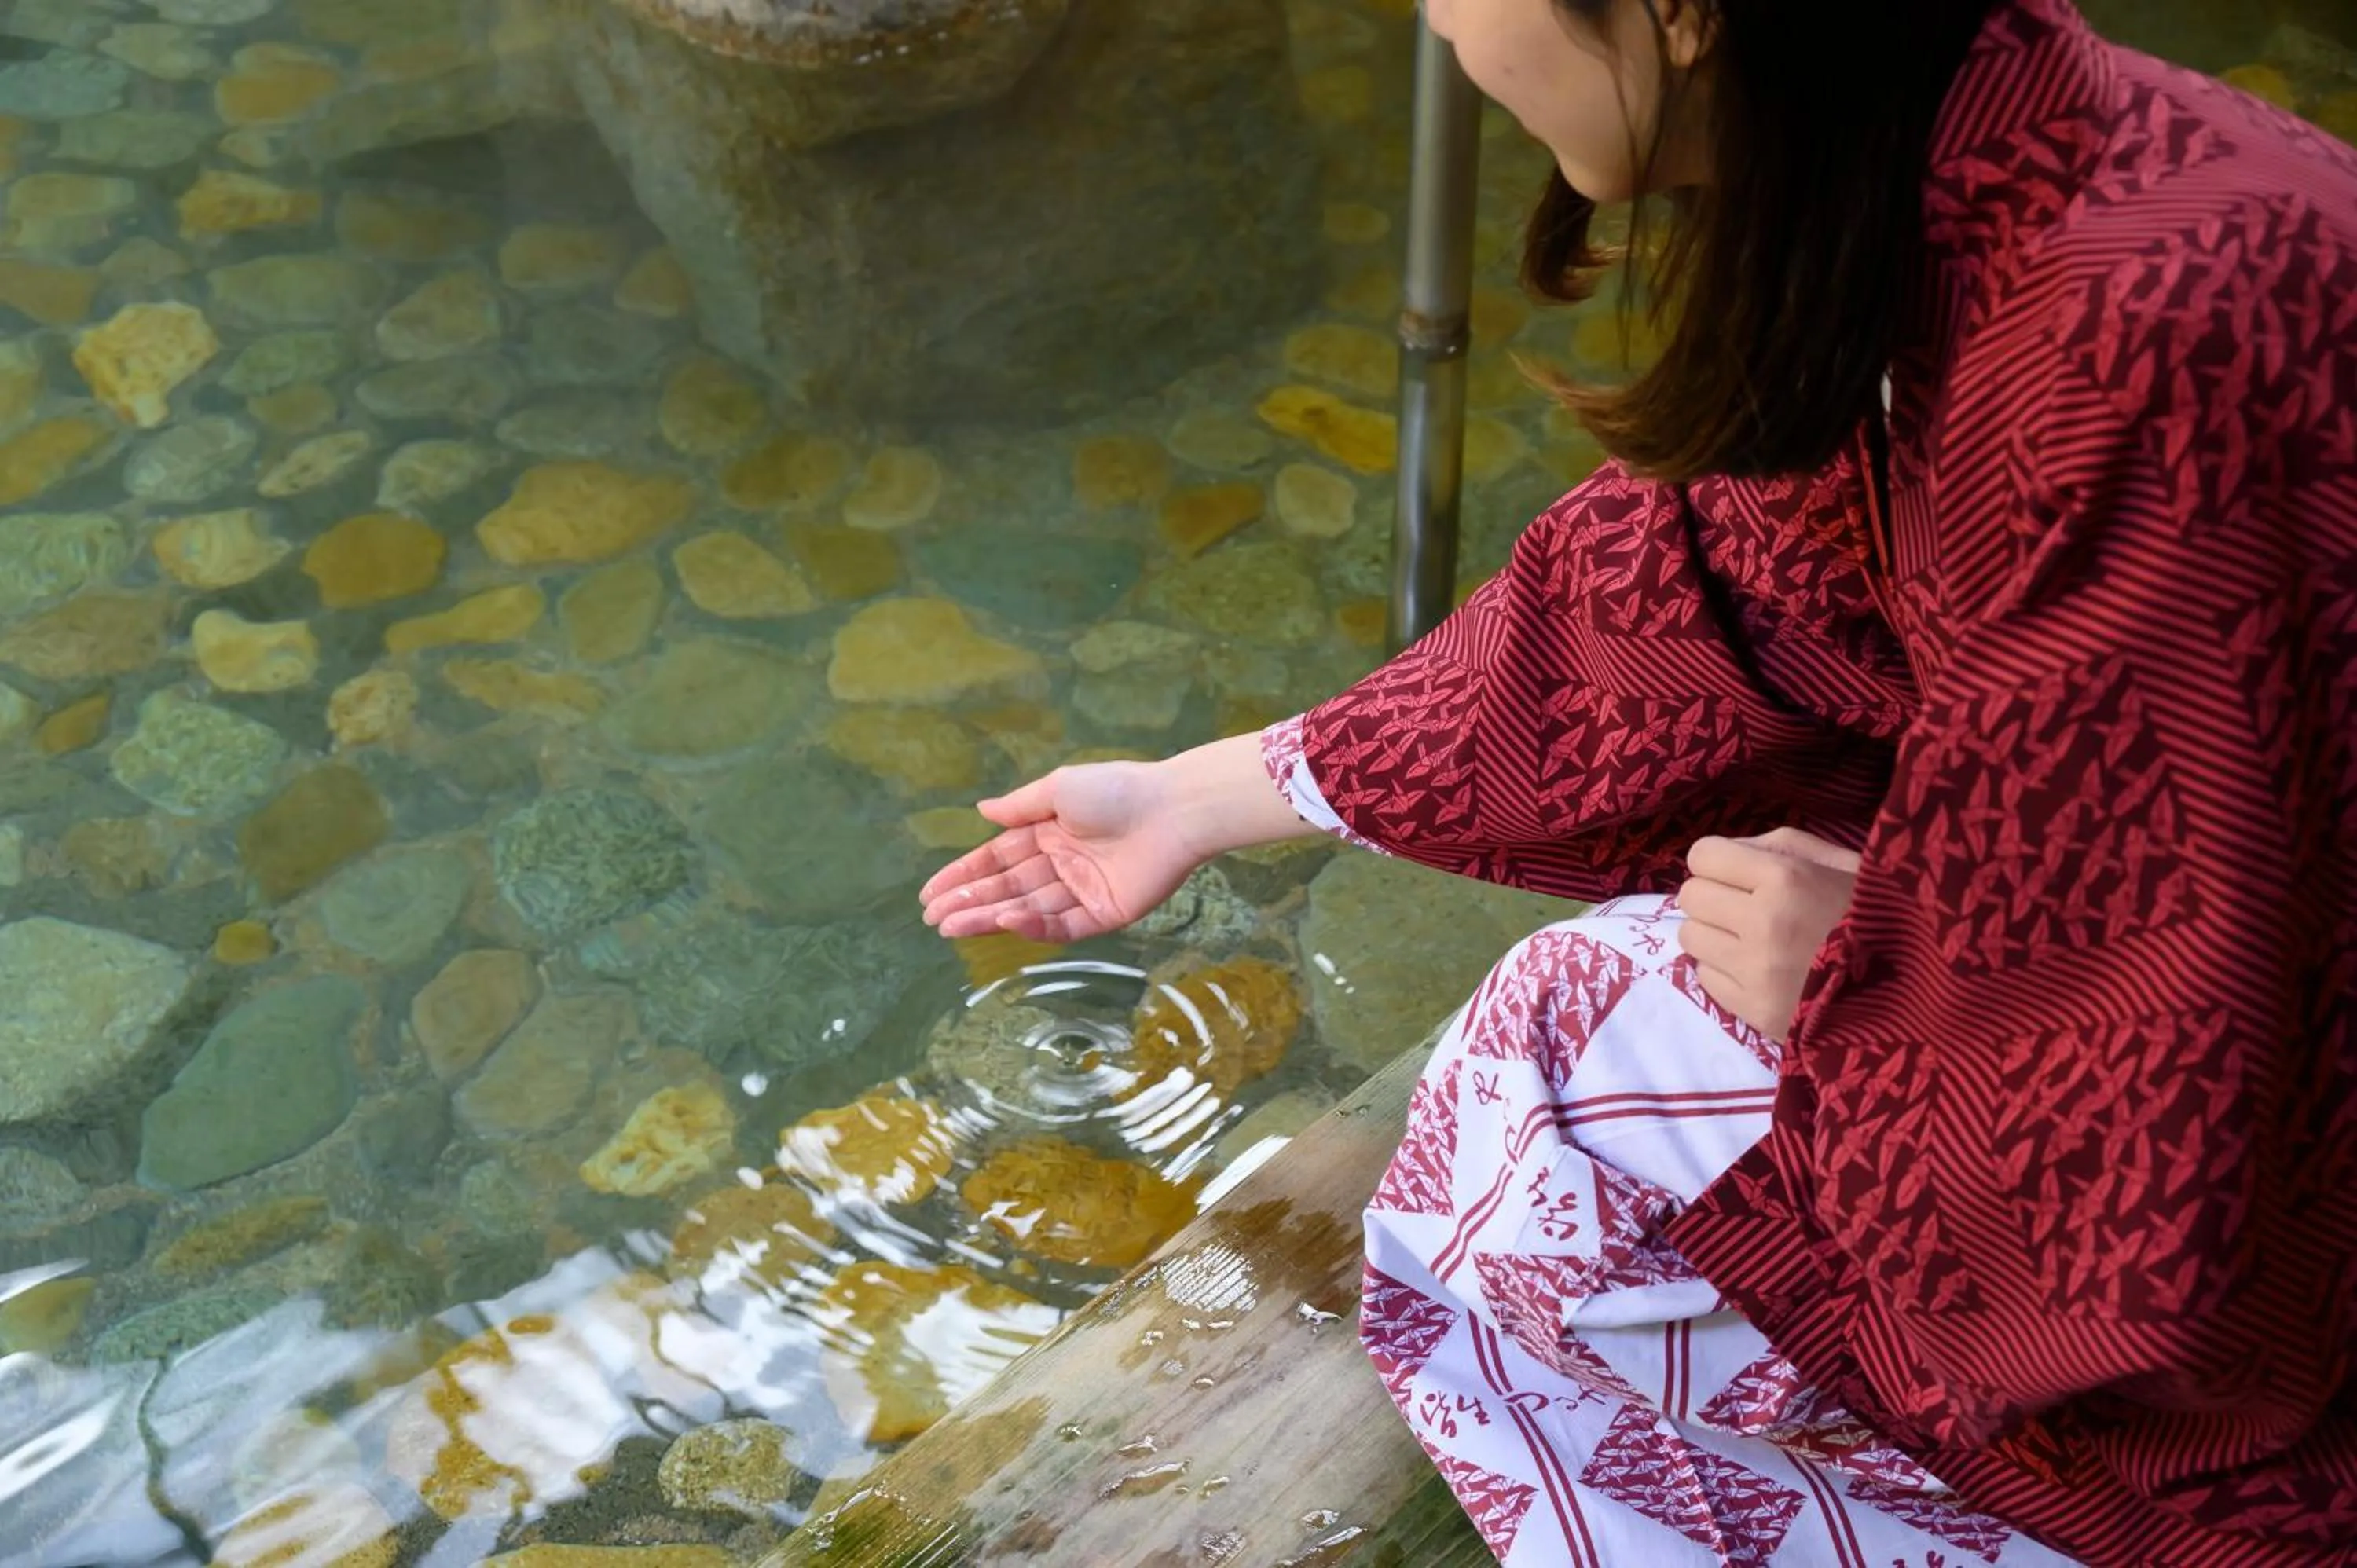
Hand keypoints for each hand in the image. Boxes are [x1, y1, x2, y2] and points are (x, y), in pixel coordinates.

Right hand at [919, 762, 1203, 942]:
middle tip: (933, 918)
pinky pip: (1063, 925)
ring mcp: (1082, 891)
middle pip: (1007, 888)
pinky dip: (1033, 926)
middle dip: (969, 902)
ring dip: (990, 918)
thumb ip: (1019, 806)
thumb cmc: (1115, 790)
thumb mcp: (1059, 789)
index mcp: (1049, 833)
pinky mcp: (1105, 914)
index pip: (997, 859)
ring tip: (952, 926)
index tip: (930, 893)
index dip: (964, 875)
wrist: (1172, 810)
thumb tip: (981, 810)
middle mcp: (1061, 864)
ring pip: (1027, 909)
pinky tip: (1005, 921)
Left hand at [1675, 827, 1862, 1040]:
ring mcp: (1756, 972)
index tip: (1740, 874)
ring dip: (1715, 935)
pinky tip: (1759, 972)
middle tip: (1744, 908)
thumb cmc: (1873, 915)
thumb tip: (1729, 852)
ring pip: (1690, 937)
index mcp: (1786, 878)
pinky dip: (1724, 972)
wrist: (1913, 991)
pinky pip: (1704, 979)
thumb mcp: (1839, 862)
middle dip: (1714, 897)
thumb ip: (1779, 846)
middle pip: (1690, 896)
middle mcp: (1763, 923)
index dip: (1718, 862)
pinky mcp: (1755, 1012)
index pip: (1702, 856)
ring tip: (1751, 941)